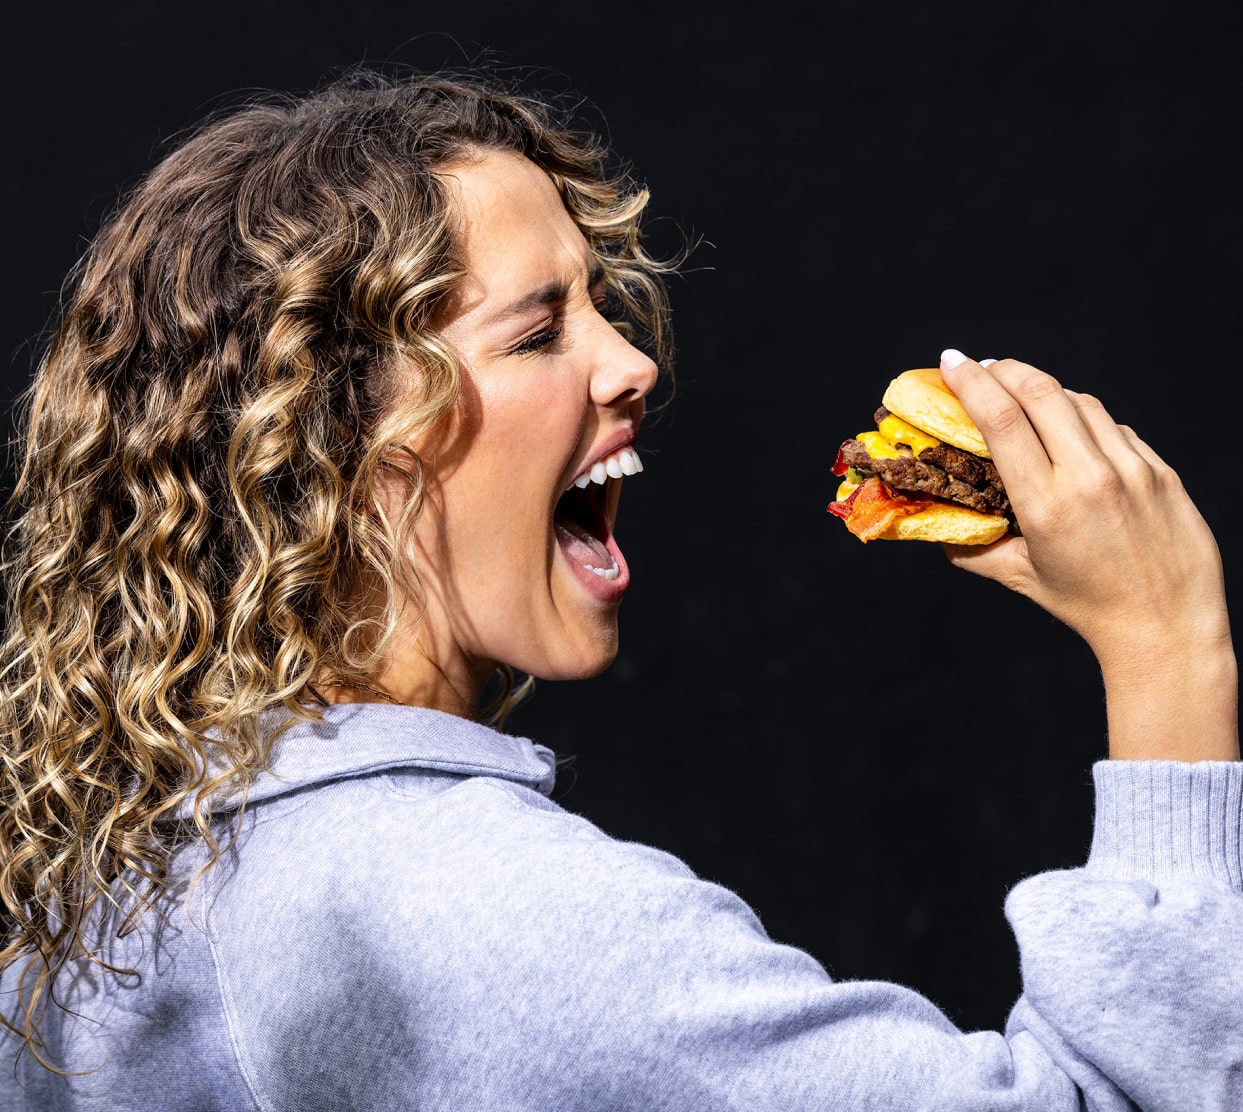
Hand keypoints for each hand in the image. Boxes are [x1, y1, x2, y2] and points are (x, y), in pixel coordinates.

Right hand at [938, 349, 1236, 761]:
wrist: (1166, 626)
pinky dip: (1084, 419)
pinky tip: (1069, 430)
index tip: (951, 362)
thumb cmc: (1088, 607)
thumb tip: (935, 527)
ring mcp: (1132, 469)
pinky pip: (1114, 427)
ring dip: (1043, 389)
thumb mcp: (1021, 578)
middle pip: (1042, 393)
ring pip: (1081, 401)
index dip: (972, 383)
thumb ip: (972, 550)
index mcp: (1047, 506)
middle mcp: (1091, 479)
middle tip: (982, 367)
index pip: (1003, 421)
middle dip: (1005, 369)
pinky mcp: (1160, 470)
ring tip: (1021, 392)